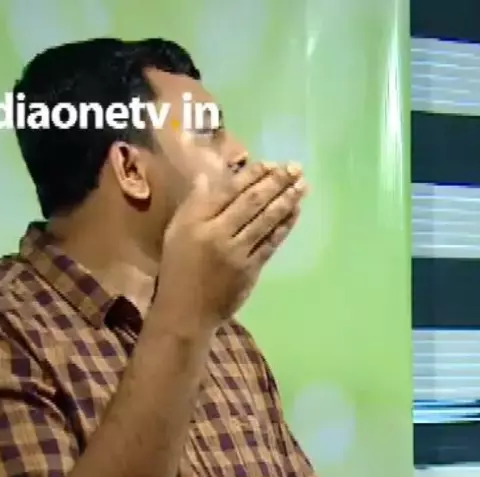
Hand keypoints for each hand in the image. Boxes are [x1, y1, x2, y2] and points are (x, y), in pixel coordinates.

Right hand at [157, 161, 306, 328]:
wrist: (185, 311)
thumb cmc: (179, 267)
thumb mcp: (177, 231)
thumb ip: (195, 203)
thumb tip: (209, 175)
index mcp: (196, 221)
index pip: (228, 191)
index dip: (252, 175)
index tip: (271, 163)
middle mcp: (217, 234)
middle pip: (251, 203)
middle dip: (276, 183)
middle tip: (295, 167)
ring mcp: (236, 253)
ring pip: (265, 221)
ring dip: (286, 201)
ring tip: (302, 185)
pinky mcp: (250, 270)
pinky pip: (270, 244)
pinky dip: (284, 226)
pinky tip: (296, 212)